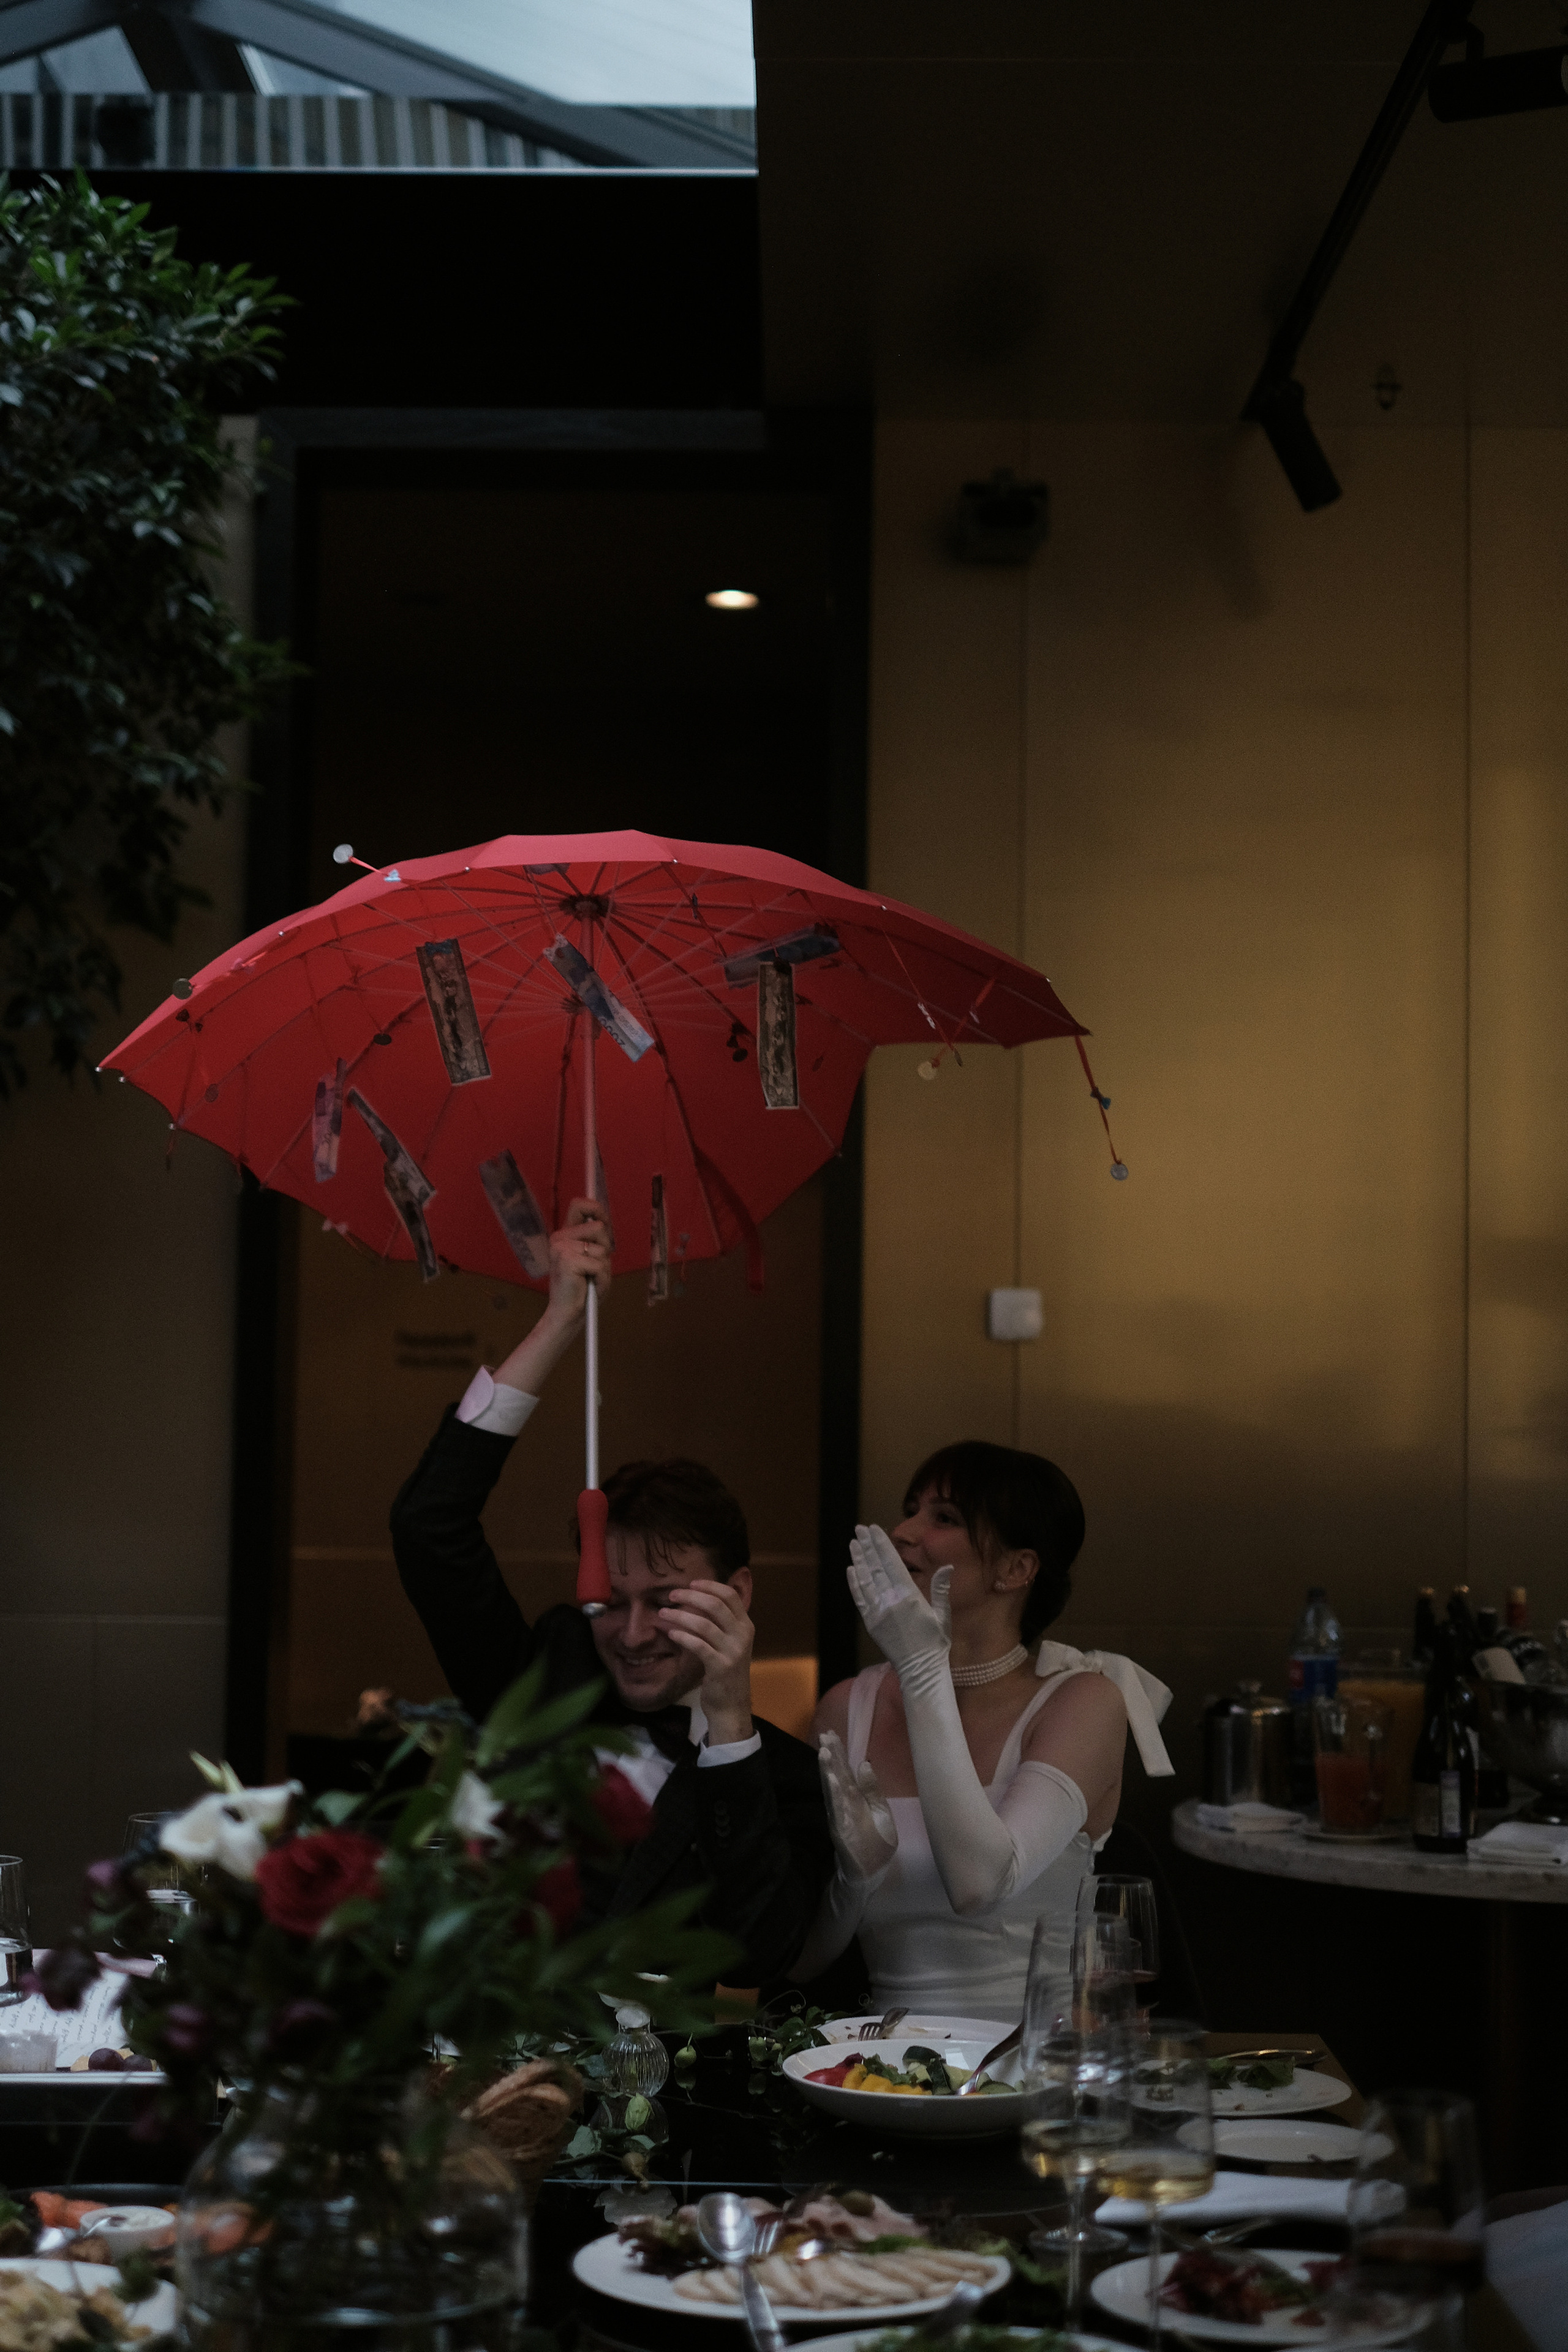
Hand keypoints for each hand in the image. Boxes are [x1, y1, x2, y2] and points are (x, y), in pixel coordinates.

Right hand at [543, 1197, 613, 1325]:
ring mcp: (562, 1248)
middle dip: (606, 1248)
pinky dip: (601, 1279)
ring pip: (602, 1249)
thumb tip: (603, 1221)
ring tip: (590, 1279)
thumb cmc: (583, 1288)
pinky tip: (589, 1286)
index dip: (596, 1209)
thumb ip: (596, 1241)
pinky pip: (600, 1265)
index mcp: (565, 1235)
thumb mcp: (593, 1259)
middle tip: (594, 1267)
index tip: (604, 1222)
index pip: (579, 1205)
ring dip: (604, 1268)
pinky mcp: (568, 1260)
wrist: (567, 1313)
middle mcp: (560, 1238)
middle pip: (599, 1227)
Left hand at [657, 1579, 754, 1745]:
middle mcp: (743, 1635)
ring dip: (680, 1615)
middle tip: (672, 1595)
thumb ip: (720, 1623)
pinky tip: (670, 1633)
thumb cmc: (726, 1671)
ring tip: (663, 1613)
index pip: (730, 1595)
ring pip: (703, 1624)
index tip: (690, 1583)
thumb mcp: (730, 1643)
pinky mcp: (720, 1666)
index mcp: (746, 1625)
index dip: (710, 1585)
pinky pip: (697, 1645)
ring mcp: (733, 1651)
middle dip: (691, 1596)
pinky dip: (682, 1636)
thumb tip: (695, 1599)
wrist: (731, 1705)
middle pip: (716, 1605)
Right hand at [817, 1731, 897, 1885]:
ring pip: (832, 1790)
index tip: (831, 1733)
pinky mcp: (841, 1831)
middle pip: (836, 1775)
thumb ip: (873, 1790)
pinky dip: (833, 1795)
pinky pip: (836, 1810)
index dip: (839, 1752)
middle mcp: (845, 1804)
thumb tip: (864, 1763)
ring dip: (828, 1771)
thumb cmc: (877, 1843)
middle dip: (830, 1756)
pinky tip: (831, 1780)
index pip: (845, 1770)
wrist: (874, 1873)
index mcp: (855, 1798)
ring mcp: (841, 1817)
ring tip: (824, 1752)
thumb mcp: (882, 1812)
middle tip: (824, 1734)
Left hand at [847, 1524, 952, 1700]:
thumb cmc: (935, 1642)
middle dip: (868, 1545)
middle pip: (876, 1567)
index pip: (892, 1563)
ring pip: (865, 1580)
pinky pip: (860, 1599)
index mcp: (910, 1597)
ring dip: (858, 1559)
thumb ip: (941, 1589)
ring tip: (854, 1542)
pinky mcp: (870, 1623)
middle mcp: (891, 1602)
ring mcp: (878, 1613)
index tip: (874, 1529)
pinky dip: (854, 1583)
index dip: (882, 1544)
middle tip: (860, 1528)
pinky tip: (851, 1569)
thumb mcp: (943, 1615)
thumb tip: (947, 1566)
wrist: (920, 1669)